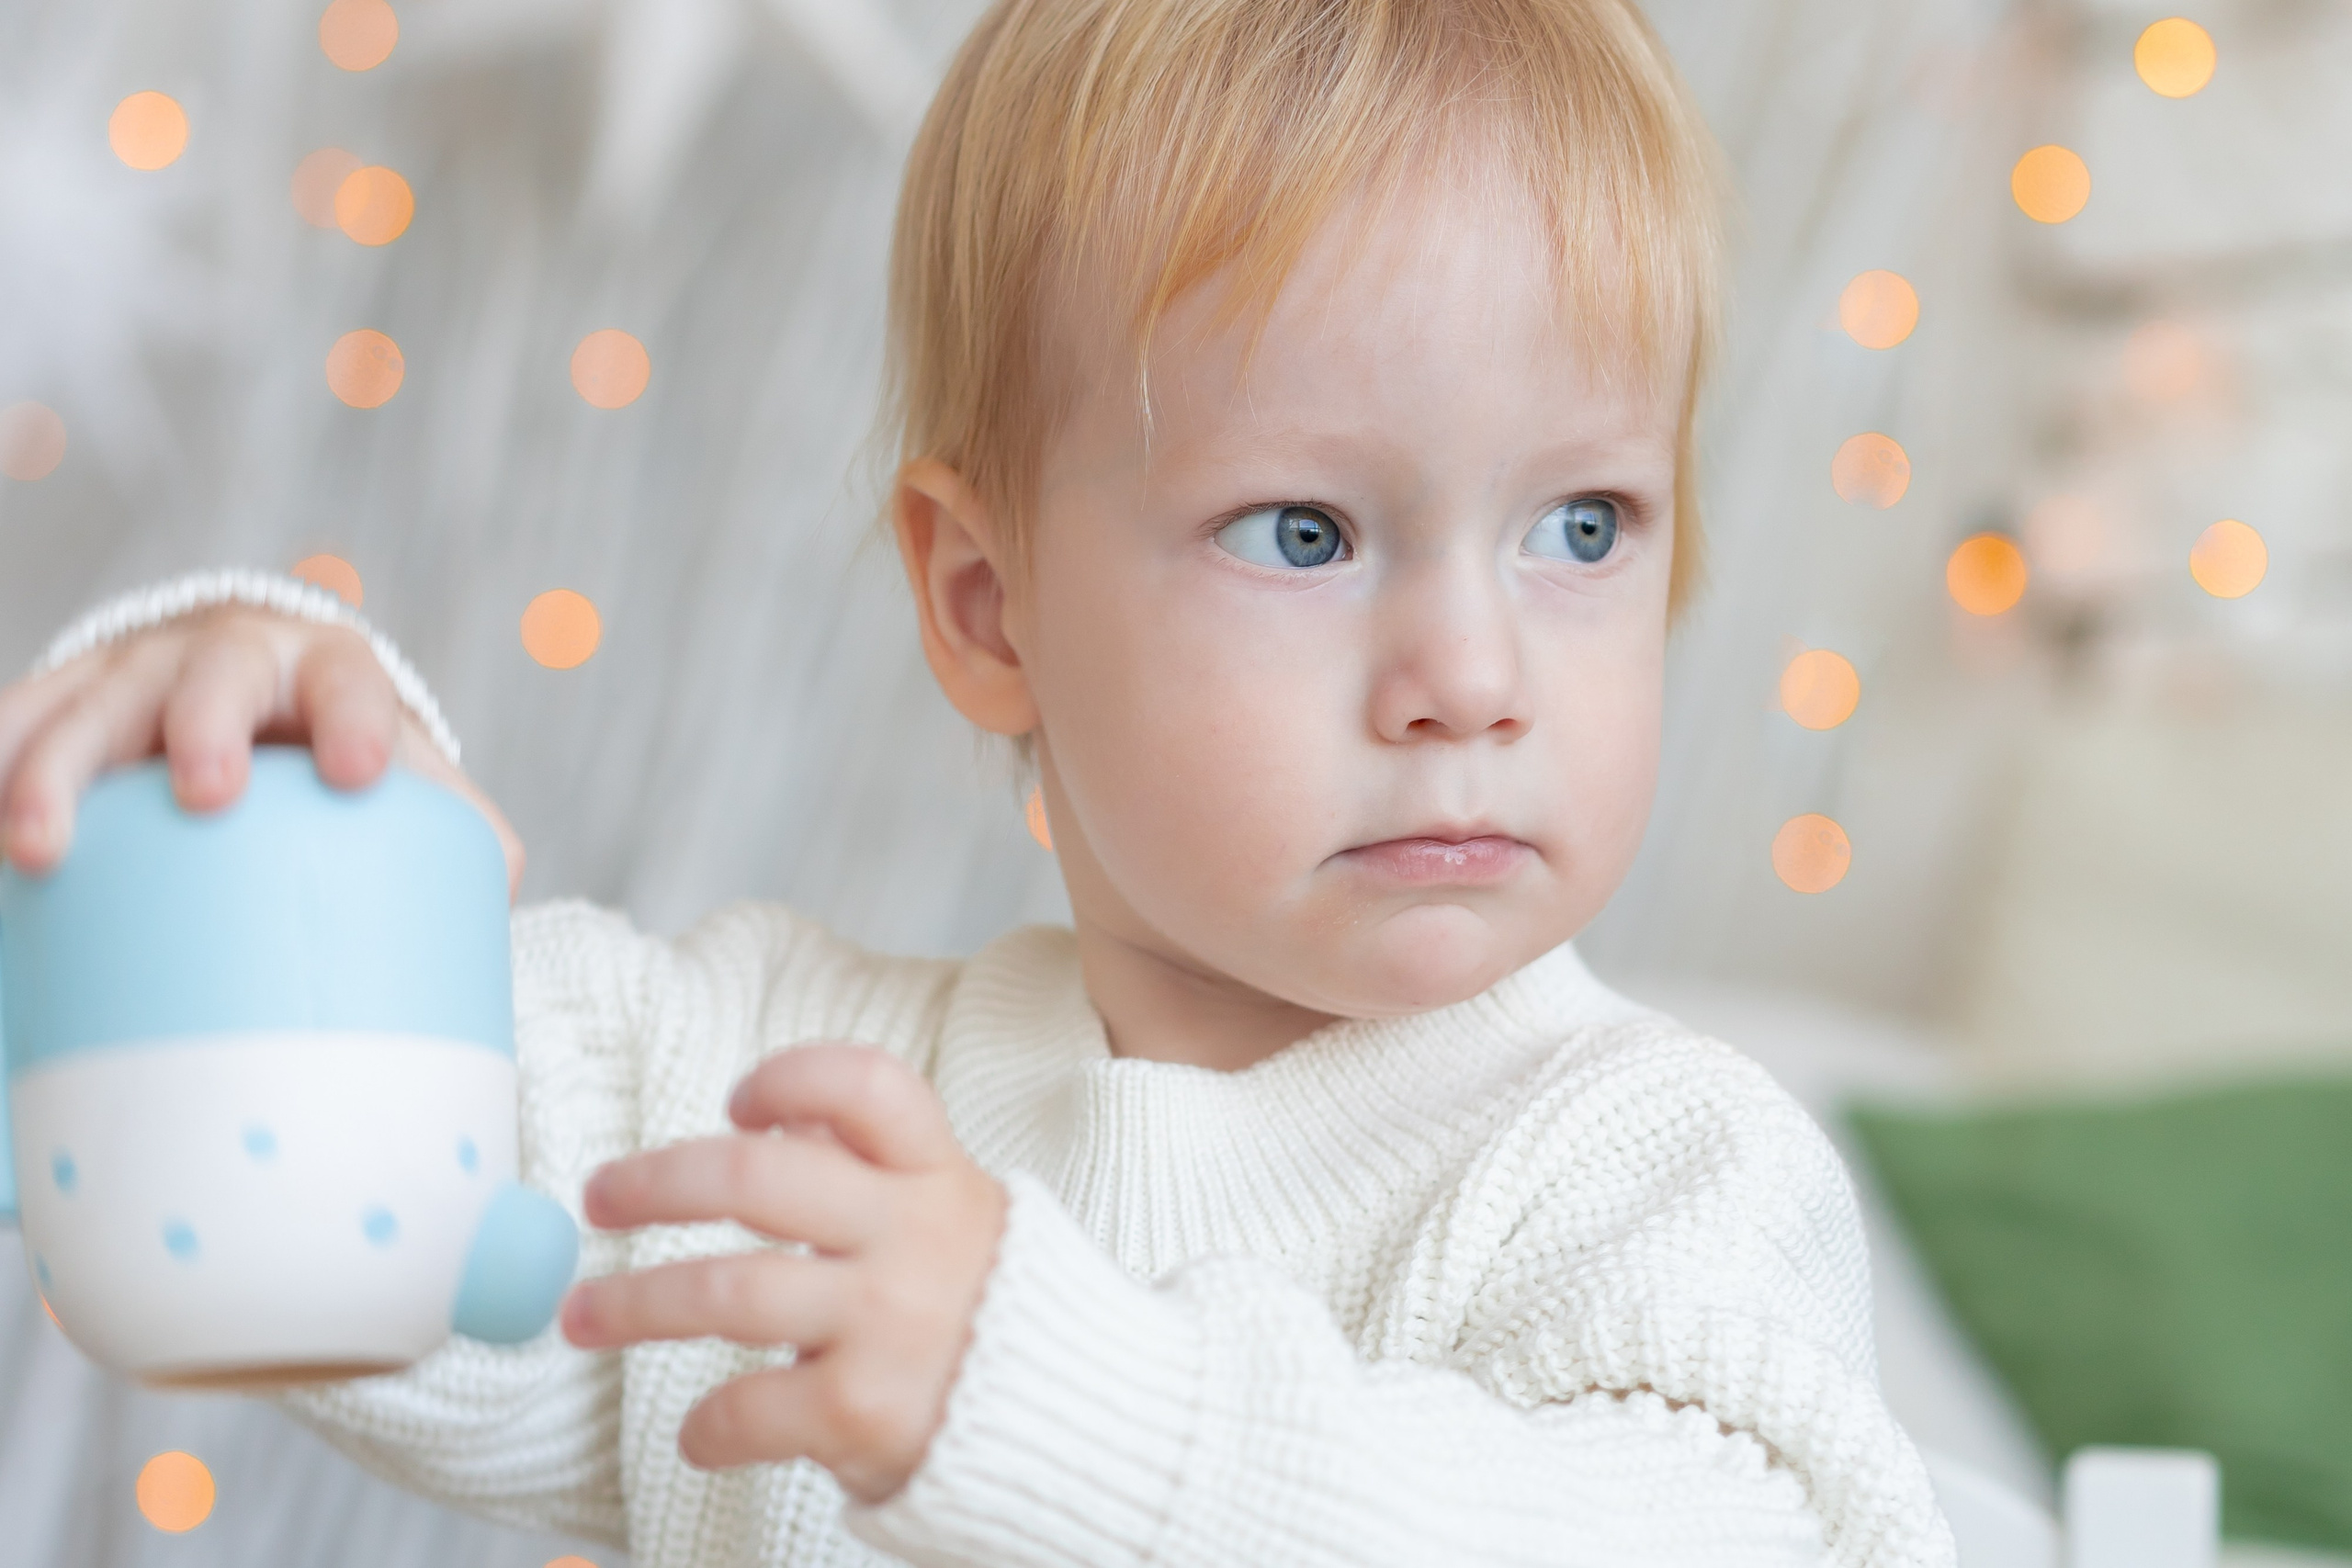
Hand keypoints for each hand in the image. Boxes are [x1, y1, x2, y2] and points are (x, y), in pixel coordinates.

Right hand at [0, 606, 523, 891]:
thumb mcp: (393, 763)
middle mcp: (225, 656)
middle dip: (205, 726)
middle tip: (206, 794)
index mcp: (325, 672)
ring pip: (88, 704)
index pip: (352, 683)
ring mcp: (130, 672)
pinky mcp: (55, 698)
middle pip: (213, 676)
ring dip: (54, 769)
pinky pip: (8, 722)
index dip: (359, 720)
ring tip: (36, 849)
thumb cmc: (330, 742)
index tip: (362, 774)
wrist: (240, 680)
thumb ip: (449, 820)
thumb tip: (505, 878)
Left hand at [558, 1043, 1008, 1503]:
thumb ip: (875, 1168)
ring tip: (586, 1316)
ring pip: (727, 1290)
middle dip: (656, 1183)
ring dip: (635, 1303)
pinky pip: (750, 1406)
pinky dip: (707, 1425)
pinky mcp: (868, 1410)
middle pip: (757, 1177)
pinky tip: (700, 1432)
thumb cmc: (984, 1312)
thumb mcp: (954, 1215)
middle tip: (600, 1199)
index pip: (865, 1088)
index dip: (789, 1078)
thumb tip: (771, 1116)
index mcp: (937, 1175)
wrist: (1070, 1429)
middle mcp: (915, 1235)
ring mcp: (891, 1322)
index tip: (735, 1103)